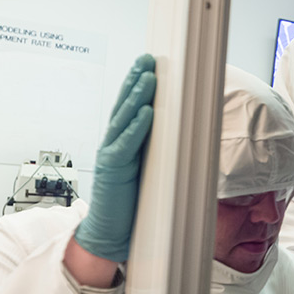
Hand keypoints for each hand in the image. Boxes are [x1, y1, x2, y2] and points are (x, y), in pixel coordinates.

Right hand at [73, 54, 156, 261]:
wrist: (110, 234)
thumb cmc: (131, 205)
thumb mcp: (149, 172)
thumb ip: (157, 152)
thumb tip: (182, 135)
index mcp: (122, 144)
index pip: (130, 109)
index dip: (138, 87)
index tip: (150, 66)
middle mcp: (113, 145)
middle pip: (125, 107)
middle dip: (135, 81)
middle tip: (148, 59)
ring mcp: (111, 156)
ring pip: (124, 120)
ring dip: (137, 97)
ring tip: (148, 76)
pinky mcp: (113, 171)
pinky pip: (126, 145)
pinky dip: (137, 128)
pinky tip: (148, 112)